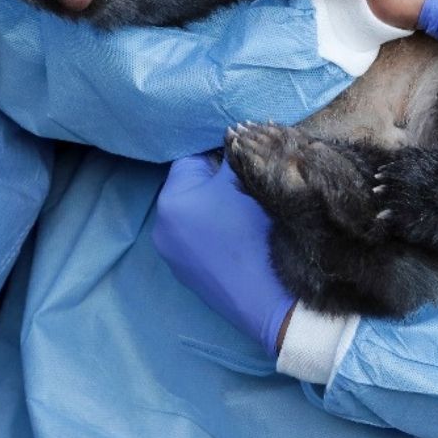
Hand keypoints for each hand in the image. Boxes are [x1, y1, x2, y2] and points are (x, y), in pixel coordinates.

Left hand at [153, 153, 294, 355]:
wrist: (276, 303)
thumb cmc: (259, 233)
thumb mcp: (248, 181)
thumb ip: (235, 152)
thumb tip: (233, 134)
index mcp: (169, 202)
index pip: (192, 159)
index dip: (222, 157)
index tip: (247, 164)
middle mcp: (161, 229)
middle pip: (191, 188)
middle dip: (217, 184)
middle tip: (249, 190)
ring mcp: (173, 258)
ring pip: (196, 215)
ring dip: (217, 210)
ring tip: (248, 217)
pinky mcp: (189, 277)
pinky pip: (201, 241)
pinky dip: (218, 235)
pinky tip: (242, 240)